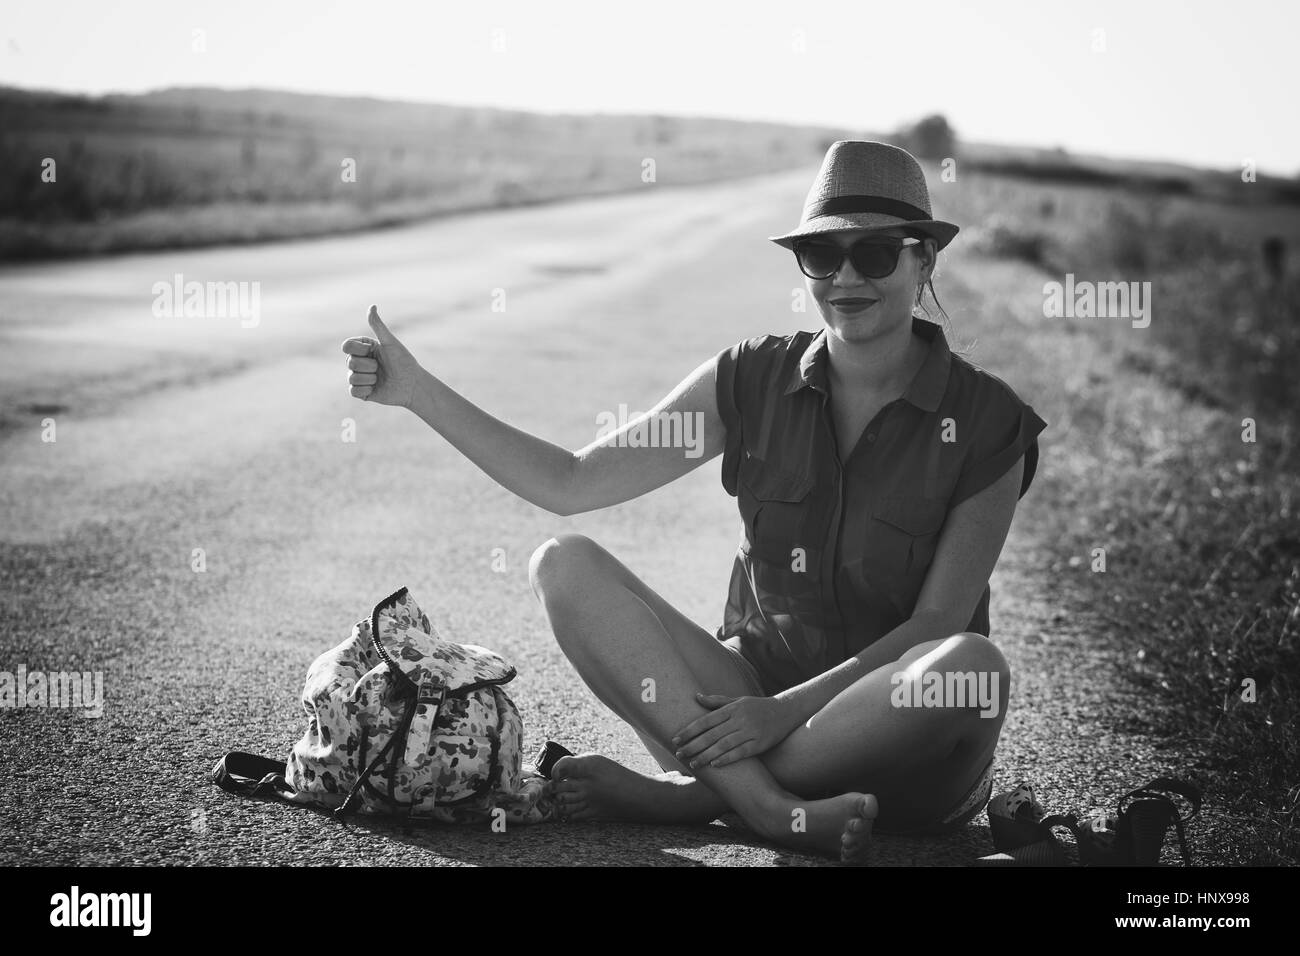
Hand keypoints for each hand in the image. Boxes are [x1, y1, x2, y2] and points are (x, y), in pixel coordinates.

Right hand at [339, 305, 422, 408]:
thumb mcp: (390, 342)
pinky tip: (376, 388)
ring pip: (351, 377)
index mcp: (363, 349)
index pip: (347, 346)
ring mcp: (359, 377)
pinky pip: (353, 391)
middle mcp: (359, 362)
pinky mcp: (361, 392)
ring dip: (369, 378)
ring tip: (380, 378)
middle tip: (381, 367)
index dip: (359, 349)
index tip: (373, 351)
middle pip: (350, 362)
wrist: (412, 385)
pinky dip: (366, 389)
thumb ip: (378, 326)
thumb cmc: (404, 361)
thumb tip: (372, 306)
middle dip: (369, 365)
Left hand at [670, 693, 799, 769]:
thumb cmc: (756, 706)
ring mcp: (750, 731)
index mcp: (731, 708)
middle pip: (712, 734)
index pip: (705, 720)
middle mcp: (739, 719)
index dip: (689, 730)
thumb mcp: (737, 700)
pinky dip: (727, 758)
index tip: (675, 739)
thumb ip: (717, 701)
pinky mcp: (760, 743)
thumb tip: (697, 696)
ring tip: (693, 764)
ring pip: (724, 745)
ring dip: (706, 755)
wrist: (785, 711)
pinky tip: (715, 765)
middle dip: (693, 745)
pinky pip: (741, 752)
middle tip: (679, 754)